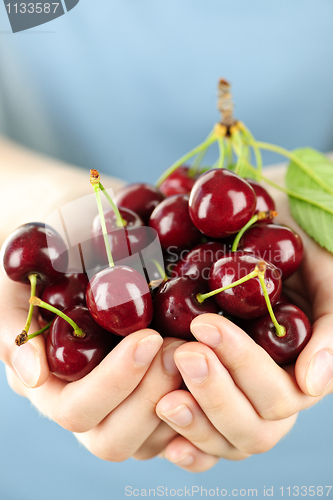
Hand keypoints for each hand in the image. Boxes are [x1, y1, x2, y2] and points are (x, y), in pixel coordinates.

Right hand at [0, 266, 186, 460]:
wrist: (75, 249)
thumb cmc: (45, 267)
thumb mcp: (18, 288)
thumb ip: (19, 328)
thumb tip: (35, 373)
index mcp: (51, 387)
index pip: (75, 409)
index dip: (113, 382)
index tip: (147, 337)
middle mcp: (89, 408)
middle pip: (114, 438)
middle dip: (149, 395)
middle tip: (177, 347)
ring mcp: (124, 411)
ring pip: (151, 441)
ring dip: (180, 401)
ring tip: (196, 350)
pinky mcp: (156, 405)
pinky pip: (180, 432)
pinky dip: (200, 410)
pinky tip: (214, 372)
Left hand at [155, 165, 332, 471]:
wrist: (251, 233)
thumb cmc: (290, 252)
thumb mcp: (322, 274)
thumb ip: (328, 326)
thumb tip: (313, 382)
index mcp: (298, 370)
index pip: (278, 394)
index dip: (243, 365)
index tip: (205, 325)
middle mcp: (269, 393)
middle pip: (252, 427)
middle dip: (216, 393)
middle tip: (184, 352)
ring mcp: (239, 401)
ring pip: (226, 440)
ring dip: (196, 423)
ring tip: (163, 399)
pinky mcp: (207, 401)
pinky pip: (203, 446)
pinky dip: (187, 448)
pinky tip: (166, 442)